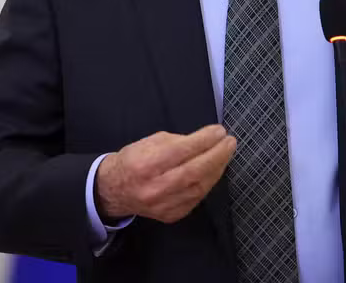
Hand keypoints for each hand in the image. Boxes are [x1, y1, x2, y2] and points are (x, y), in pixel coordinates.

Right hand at [95, 124, 236, 223]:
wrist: (116, 190)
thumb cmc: (133, 160)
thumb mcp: (148, 142)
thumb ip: (176, 142)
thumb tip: (204, 140)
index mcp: (146, 165)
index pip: (181, 151)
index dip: (204, 140)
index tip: (219, 131)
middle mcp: (155, 188)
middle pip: (195, 171)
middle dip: (217, 155)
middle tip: (230, 142)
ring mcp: (164, 205)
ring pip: (200, 187)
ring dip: (217, 169)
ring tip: (225, 154)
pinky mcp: (172, 215)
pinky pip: (197, 198)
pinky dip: (208, 183)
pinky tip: (214, 170)